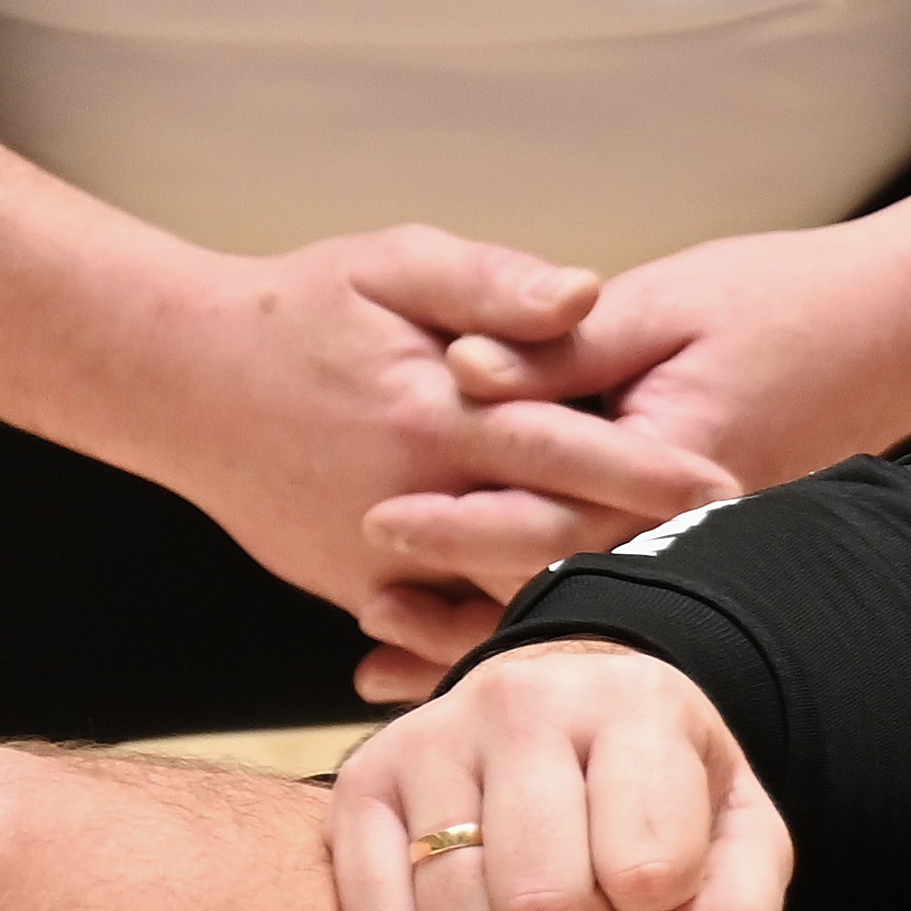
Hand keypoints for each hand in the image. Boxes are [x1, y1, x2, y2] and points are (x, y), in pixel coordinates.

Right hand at [139, 228, 741, 697]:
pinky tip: (587, 645)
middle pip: (550, 539)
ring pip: (505, 598)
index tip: (728, 484)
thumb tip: (584, 292)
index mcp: (435, 413)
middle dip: (642, 551)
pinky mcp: (359, 593)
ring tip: (679, 609)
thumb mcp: (395, 264)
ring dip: (589, 604)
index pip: (567, 447)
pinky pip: (450, 630)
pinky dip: (513, 639)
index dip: (651, 469)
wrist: (179, 378)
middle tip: (731, 561)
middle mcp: (413, 496)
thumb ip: (494, 283)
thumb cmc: (299, 309)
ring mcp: (381, 558)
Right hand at [328, 638, 792, 910]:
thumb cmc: (660, 786)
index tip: (653, 877)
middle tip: (590, 899)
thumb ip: (740, 910)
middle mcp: (523, 703)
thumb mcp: (739, 833)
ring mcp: (430, 736)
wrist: (568, 703)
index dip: (657, 905)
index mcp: (635, 705)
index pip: (648, 870)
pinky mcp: (361, 779)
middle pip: (543, 904)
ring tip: (530, 899)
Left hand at [381, 213, 910, 605]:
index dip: (457, 519)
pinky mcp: (704, 542)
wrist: (900, 328)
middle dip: (456, 592)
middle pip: (557, 577)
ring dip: (489, 622)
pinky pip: (613, 585)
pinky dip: (543, 605)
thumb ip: (564, 344)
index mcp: (677, 469)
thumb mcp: (667, 302)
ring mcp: (704, 545)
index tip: (376, 522)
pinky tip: (479, 631)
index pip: (551, 511)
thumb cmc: (786, 302)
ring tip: (394, 646)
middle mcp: (692, 529)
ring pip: (581, 597)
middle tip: (366, 599)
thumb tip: (464, 367)